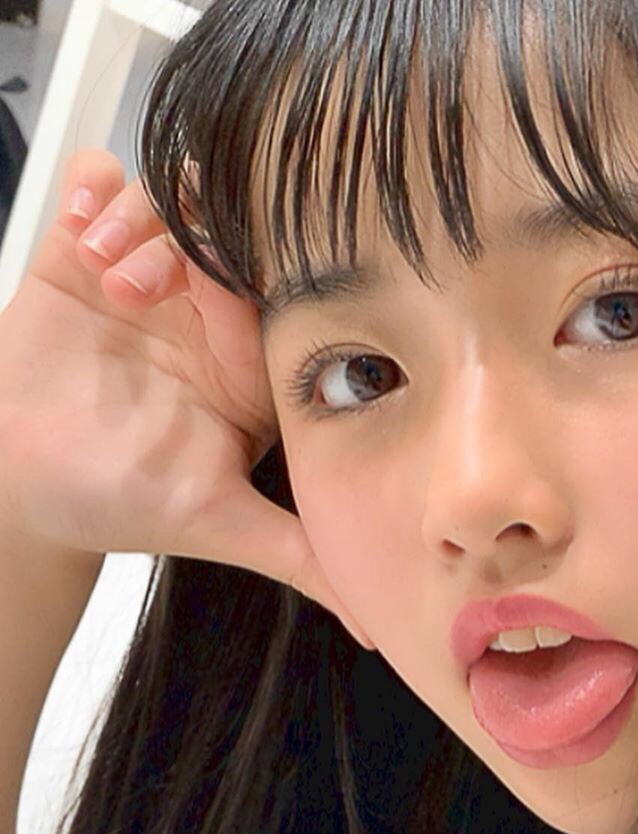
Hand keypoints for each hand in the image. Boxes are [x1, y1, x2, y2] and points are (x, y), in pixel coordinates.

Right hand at [0, 148, 356, 632]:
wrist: (24, 486)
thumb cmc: (121, 501)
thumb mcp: (220, 524)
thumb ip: (301, 559)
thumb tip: (377, 623)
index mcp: (254, 356)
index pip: (292, 282)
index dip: (271, 272)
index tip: (228, 297)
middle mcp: (210, 307)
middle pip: (235, 224)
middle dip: (196, 237)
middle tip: (146, 287)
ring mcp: (151, 272)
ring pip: (173, 194)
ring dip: (141, 220)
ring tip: (106, 278)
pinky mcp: (86, 247)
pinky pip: (103, 182)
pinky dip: (95, 191)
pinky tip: (81, 237)